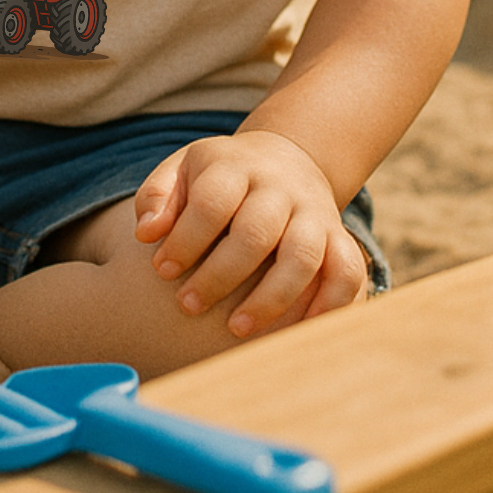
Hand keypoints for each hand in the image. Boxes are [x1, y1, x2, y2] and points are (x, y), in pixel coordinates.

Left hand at [132, 130, 367, 336]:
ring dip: (270, 298)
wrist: (285, 160)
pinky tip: (297, 333)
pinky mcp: (340, 238)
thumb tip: (146, 233)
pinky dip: (329, 305)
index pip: (212, 202)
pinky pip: (346, 273)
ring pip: (302, 256)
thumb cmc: (219, 177)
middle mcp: (280, 187)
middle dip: (219, 275)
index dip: (185, 240)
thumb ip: (156, 197)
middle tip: (188, 305)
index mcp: (235, 166)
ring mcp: (314, 212)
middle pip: (256, 232)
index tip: (161, 270)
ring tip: (235, 328)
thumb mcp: (182, 170)